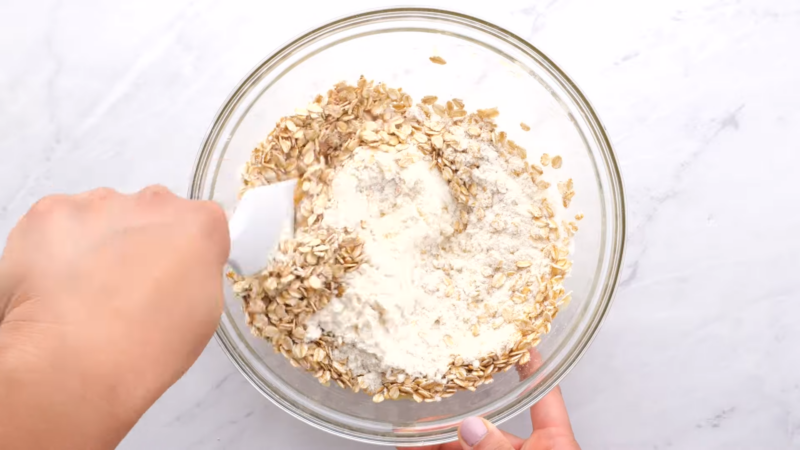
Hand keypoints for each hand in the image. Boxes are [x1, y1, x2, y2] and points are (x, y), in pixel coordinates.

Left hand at [0, 186, 228, 449]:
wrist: (74, 361)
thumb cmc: (147, 349)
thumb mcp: (203, 314)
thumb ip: (195, 272)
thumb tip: (175, 268)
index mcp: (199, 225)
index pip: (199, 224)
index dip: (182, 253)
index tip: (169, 278)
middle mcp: (154, 202)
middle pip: (148, 212)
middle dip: (138, 240)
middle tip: (123, 287)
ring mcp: (99, 203)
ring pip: (99, 214)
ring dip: (94, 241)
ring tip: (79, 291)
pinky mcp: (49, 212)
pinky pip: (55, 222)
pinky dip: (51, 247)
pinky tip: (51, 284)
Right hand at [407, 349, 580, 449]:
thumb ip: (497, 449)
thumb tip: (471, 427)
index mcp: (554, 446)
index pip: (544, 395)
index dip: (531, 365)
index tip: (518, 340)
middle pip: (491, 422)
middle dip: (459, 409)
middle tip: (436, 386)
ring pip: (463, 444)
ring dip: (435, 432)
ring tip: (410, 418)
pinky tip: (408, 444)